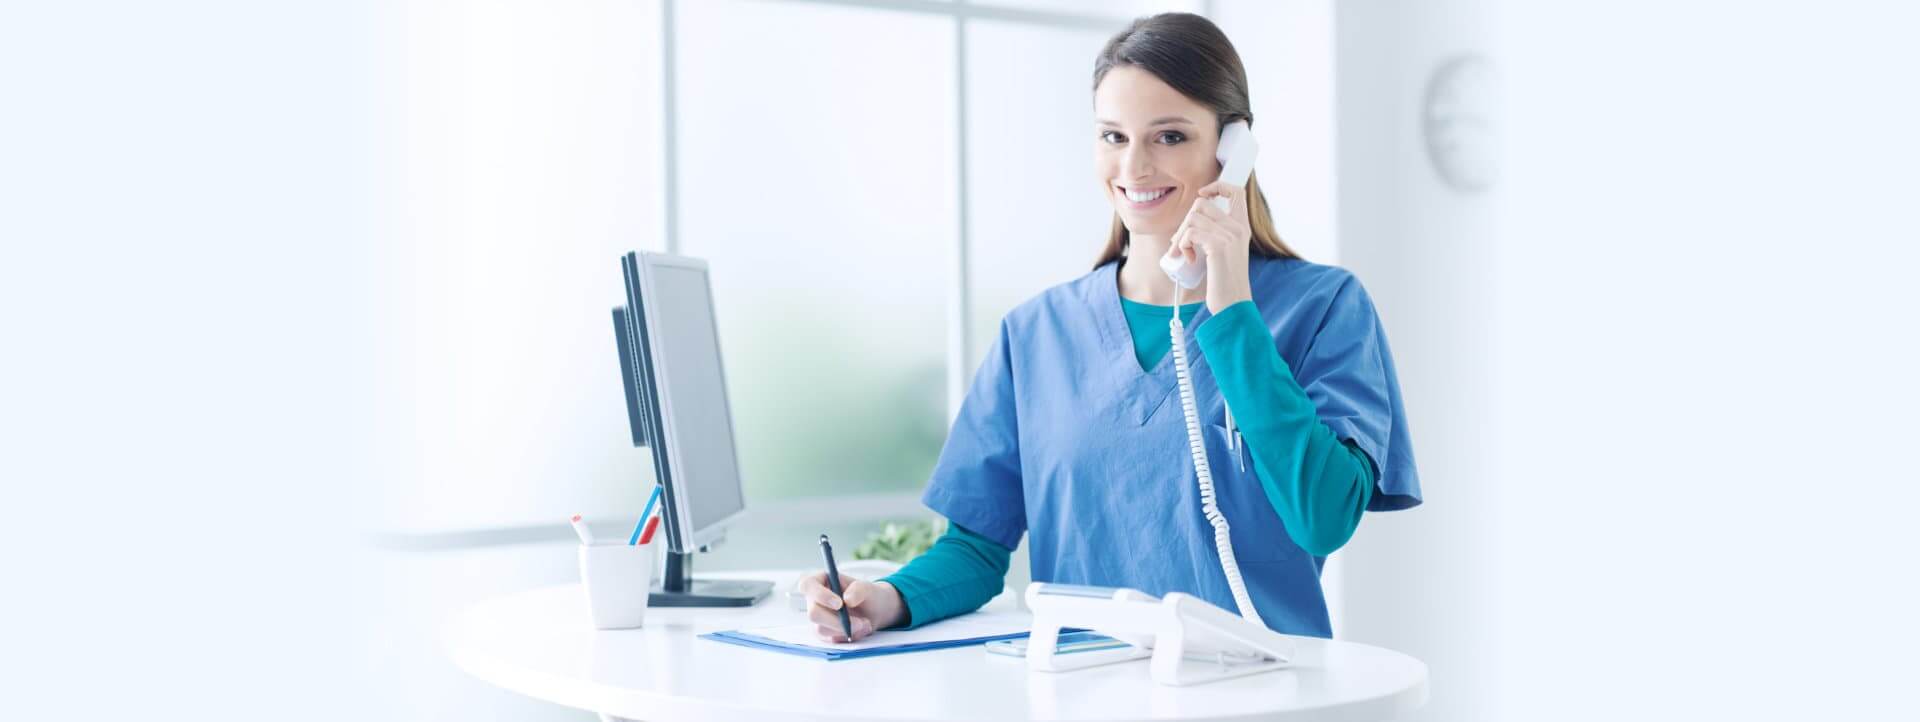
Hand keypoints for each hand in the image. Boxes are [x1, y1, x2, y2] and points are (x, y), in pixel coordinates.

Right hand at [795, 571, 904, 642]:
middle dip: (837, 621)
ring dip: (845, 630)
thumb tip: (847, 600)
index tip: (839, 603)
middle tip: (859, 623)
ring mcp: (817, 618)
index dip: (820, 595)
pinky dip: (847, 636)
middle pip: (813, 613)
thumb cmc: (866, 594)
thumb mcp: (867, 587)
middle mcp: (814, 600)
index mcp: (819, 581)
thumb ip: (859, 589)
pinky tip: (860, 630)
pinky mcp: (822, 633)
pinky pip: (830, 639)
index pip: (807, 585)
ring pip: (821, 629)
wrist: (873, 611)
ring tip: (865, 624)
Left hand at [1166, 180, 1253, 311]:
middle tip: (1181, 243)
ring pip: (1193, 217)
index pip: (1236, 191)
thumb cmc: (1224, 282)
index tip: (1203, 195)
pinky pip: (1190, 233)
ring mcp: (1230, 236)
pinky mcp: (1219, 246)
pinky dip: (1182, 245)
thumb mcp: (1224, 252)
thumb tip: (1190, 222)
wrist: (1233, 305)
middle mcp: (1239, 228)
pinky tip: (1190, 259)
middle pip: (1202, 204)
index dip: (1217, 186)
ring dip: (1181, 235)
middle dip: (1185, 222)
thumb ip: (1215, 234)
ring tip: (1184, 253)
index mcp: (1242, 227)